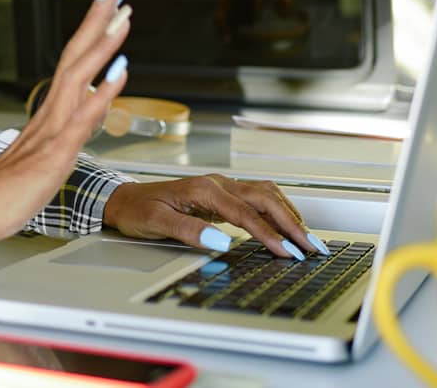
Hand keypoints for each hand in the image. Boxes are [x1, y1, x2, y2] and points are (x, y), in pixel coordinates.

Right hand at [0, 0, 130, 249]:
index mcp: (51, 109)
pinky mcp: (56, 152)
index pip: (74, 58)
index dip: (92, 27)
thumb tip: (87, 110)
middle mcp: (51, 110)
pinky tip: (122, 71)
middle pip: (75, 52)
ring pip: (79, 75)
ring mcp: (52, 129)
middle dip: (97, 16)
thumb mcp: (46, 150)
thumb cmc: (10, 186)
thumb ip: (66, 128)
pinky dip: (104, 91)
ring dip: (103, 43)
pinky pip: (83, 116)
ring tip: (123, 16)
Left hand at [102, 175, 324, 258]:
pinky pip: (257, 196)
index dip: (270, 235)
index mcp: (204, 190)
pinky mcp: (221, 193)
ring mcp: (221, 186)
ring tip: (307, 237)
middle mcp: (217, 183)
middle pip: (265, 198)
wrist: (124, 199)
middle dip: (292, 222)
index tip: (287, 252)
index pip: (246, 214)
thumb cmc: (138, 210)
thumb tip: (222, 242)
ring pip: (265, 193)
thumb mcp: (158, 224)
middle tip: (312, 247)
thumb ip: (191, 231)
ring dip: (288, 213)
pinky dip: (277, 208)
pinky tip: (286, 221)